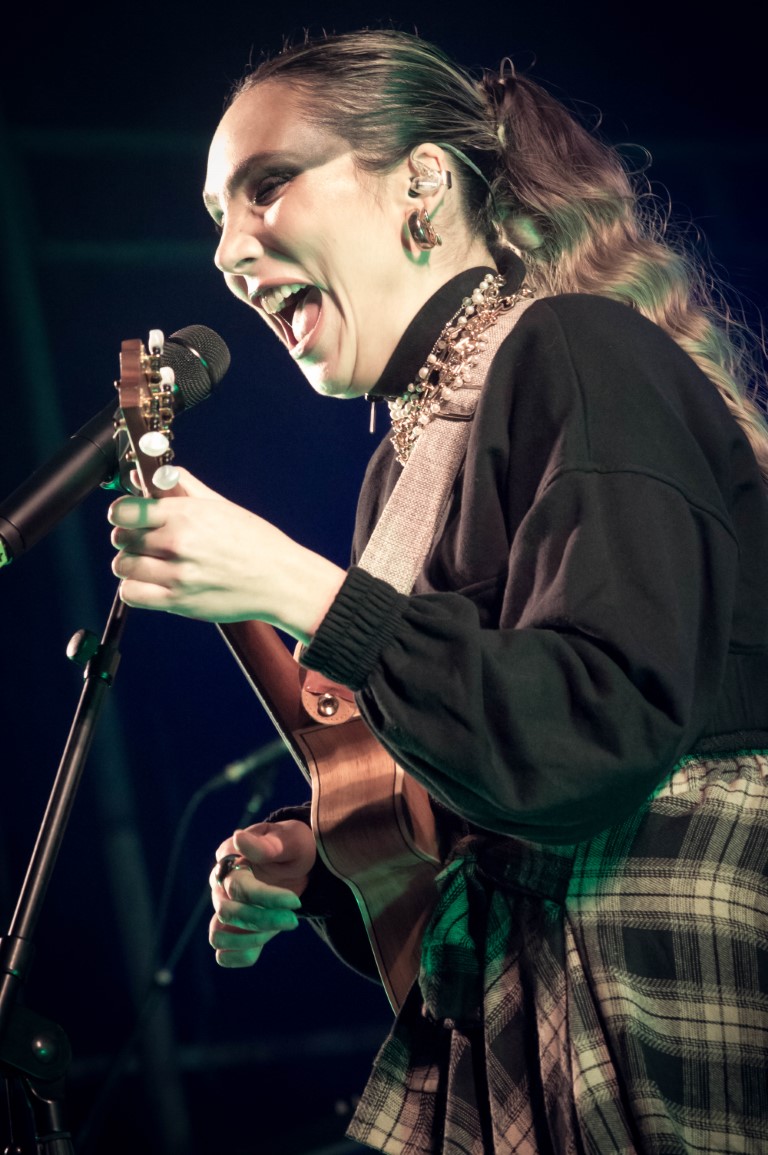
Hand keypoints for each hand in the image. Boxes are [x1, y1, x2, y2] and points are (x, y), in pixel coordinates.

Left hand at [108, 468, 344, 641]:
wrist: (281, 581)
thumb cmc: (256, 542)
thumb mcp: (220, 505)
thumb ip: (180, 487)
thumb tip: (147, 475)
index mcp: (186, 515)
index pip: (125, 510)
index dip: (121, 512)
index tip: (127, 515)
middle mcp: (179, 544)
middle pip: (121, 538)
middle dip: (129, 537)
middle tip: (146, 540)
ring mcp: (177, 575)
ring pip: (123, 566)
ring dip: (131, 564)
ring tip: (151, 563)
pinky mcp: (178, 603)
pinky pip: (132, 595)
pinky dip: (135, 589)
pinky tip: (151, 583)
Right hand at [208, 820, 316, 967]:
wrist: (299, 863)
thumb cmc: (292, 846)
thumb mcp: (288, 840)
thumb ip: (266, 844)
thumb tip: (238, 838)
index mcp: (229, 860)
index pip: (238, 887)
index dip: (267, 899)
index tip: (295, 903)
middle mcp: (220, 886)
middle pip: (228, 913)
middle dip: (263, 921)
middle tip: (293, 920)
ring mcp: (224, 909)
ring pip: (219, 936)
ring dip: (251, 939)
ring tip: (280, 926)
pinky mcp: (233, 929)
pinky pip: (224, 954)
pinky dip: (241, 956)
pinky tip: (263, 944)